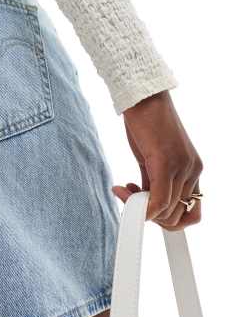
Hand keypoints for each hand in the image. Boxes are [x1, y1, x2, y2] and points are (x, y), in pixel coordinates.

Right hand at [112, 90, 202, 230]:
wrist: (142, 96)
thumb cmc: (145, 122)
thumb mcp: (152, 157)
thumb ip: (153, 181)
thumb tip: (145, 202)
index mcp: (193, 170)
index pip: (191, 212)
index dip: (167, 220)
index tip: (146, 210)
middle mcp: (193, 170)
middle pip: (177, 217)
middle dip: (150, 217)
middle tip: (130, 201)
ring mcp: (182, 167)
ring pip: (166, 212)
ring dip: (141, 210)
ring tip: (123, 191)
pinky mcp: (166, 162)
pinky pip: (158, 201)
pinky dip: (140, 207)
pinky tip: (123, 192)